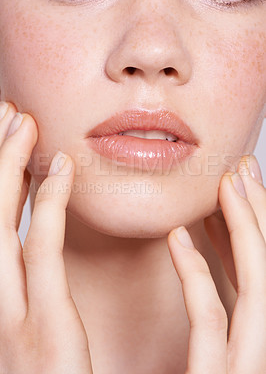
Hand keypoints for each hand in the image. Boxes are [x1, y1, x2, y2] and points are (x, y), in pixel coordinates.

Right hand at [0, 102, 92, 372]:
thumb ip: (28, 286)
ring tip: (24, 124)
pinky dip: (48, 204)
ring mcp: (8, 314)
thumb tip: (32, 247)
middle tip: (7, 114)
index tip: (6, 139)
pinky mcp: (42, 327)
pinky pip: (42, 251)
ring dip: (9, 168)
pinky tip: (60, 168)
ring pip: (0, 224)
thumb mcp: (28, 330)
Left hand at [167, 155, 265, 373]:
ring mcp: (244, 370)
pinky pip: (211, 329)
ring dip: (243, 233)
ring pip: (252, 292)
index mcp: (248, 345)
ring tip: (228, 186)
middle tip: (241, 172)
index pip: (248, 276)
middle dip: (257, 219)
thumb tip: (191, 253)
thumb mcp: (215, 358)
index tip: (233, 189)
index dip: (246, 227)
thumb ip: (210, 311)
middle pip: (260, 273)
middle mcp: (254, 353)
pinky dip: (199, 279)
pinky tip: (177, 241)